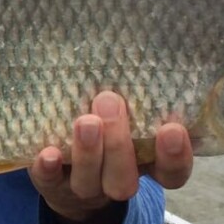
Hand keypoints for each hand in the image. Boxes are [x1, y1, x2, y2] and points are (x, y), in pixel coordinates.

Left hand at [29, 91, 192, 223]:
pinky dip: (48, 168)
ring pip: (90, 182)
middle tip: (110, 102)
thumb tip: (153, 38)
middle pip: (125, 179)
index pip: (171, 172)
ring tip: (85, 121)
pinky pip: (50, 182)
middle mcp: (117, 181)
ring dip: (88, 153)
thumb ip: (139, 94)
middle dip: (119, 144)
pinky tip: (48, 153)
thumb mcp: (129, 112)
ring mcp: (84, 186)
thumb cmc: (107, 126)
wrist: (66, 175)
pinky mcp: (52, 184)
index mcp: (145, 164)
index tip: (172, 128)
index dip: (175, 156)